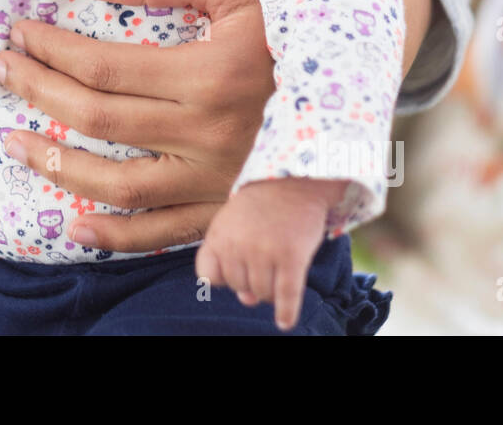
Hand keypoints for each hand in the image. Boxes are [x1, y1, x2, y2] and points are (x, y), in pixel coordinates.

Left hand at [0, 0, 437, 254]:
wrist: (357, 73)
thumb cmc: (288, 15)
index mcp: (211, 73)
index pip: (103, 66)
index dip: (50, 49)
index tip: (17, 31)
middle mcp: (213, 133)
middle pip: (99, 121)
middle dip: (37, 92)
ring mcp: (221, 179)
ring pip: (120, 185)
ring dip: (57, 165)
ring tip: (13, 142)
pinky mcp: (229, 209)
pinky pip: (163, 235)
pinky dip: (113, 236)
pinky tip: (71, 223)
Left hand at [195, 177, 348, 328]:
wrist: (293, 180)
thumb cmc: (260, 205)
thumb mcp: (234, 225)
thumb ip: (231, 260)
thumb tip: (246, 301)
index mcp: (218, 236)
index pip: (209, 278)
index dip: (224, 277)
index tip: (237, 266)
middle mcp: (238, 246)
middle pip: (239, 287)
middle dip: (251, 281)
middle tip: (266, 259)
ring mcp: (264, 252)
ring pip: (262, 294)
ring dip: (270, 291)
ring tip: (279, 271)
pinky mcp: (291, 257)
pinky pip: (287, 295)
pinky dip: (286, 312)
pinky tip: (285, 322)